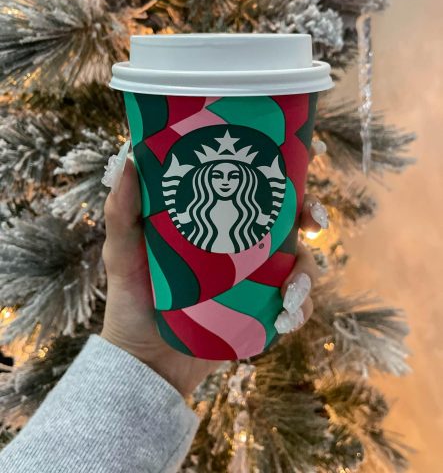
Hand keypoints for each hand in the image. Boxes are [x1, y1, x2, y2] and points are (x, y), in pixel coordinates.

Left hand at [101, 147, 326, 396]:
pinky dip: (300, 310)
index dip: (288, 169)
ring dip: (307, 272)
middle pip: (292, 220)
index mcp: (218, 221)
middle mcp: (242, 246)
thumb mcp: (123, 252)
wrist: (144, 361)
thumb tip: (128, 162)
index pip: (256, 187)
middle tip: (314, 223)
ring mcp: (255, 280)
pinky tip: (286, 317)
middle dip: (313, 215)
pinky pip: (295, 307)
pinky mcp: (261, 312)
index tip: (310, 153)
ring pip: (300, 262)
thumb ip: (122, 212)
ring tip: (290, 292)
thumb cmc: (131, 299)